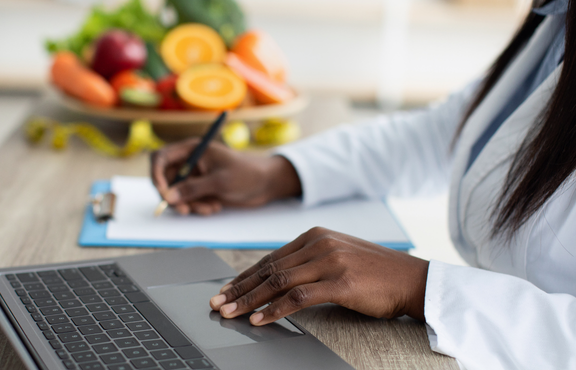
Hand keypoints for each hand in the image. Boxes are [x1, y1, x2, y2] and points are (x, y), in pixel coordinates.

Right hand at [150, 139, 300, 214]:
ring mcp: (194, 176)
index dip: (156, 174)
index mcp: (192, 149)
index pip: (161, 157)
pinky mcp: (200, 189)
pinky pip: (187, 201)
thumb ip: (193, 188)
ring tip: (210, 208)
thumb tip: (169, 197)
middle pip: (165, 179)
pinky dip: (197, 207)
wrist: (266, 184)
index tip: (163, 193)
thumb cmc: (246, 174)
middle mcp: (190, 161)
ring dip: (189, 205)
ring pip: (176, 193)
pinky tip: (214, 207)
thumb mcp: (220, 181)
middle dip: (173, 197)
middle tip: (185, 210)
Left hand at [209, 227, 429, 324]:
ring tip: (230, 313)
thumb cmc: (374, 272)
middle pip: (269, 269)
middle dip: (240, 288)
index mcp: (315, 235)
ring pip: (278, 282)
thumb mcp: (337, 256)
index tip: (227, 290)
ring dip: (250, 300)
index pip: (270, 258)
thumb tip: (275, 278)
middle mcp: (319, 244)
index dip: (245, 276)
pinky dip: (275, 310)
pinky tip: (260, 319)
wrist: (411, 279)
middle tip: (218, 302)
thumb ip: (308, 262)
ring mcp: (329, 261)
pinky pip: (298, 297)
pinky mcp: (340, 282)